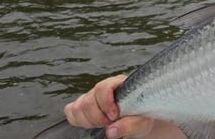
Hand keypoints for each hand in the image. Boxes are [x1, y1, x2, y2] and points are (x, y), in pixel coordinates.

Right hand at [64, 74, 184, 138]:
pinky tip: (92, 123)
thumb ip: (130, 125)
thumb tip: (111, 131)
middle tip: (111, 123)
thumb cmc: (143, 116)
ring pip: (78, 107)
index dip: (106, 104)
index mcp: (119, 84)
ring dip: (89, 120)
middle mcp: (104, 88)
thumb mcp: (143, 122)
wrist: (140, 119)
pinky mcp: (84, 106)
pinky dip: (78, 120)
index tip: (114, 117)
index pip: (103, 88)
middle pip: (87, 101)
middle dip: (98, 117)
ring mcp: (93, 96)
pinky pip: (71, 111)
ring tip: (103, 123)